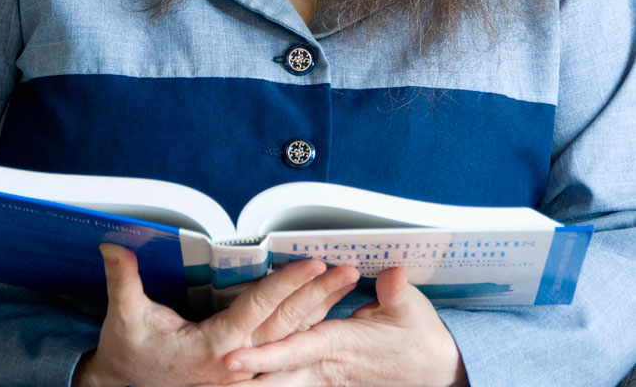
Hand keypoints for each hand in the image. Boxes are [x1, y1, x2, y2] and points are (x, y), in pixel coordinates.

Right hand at [72, 244, 358, 386]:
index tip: (312, 263)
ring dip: (321, 311)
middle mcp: (237, 363)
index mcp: (214, 347)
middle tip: (347, 269)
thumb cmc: (131, 356)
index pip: (258, 308)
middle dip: (320, 295)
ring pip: (293, 339)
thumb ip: (124, 280)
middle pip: (287, 324)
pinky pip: (287, 353)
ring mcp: (246, 374)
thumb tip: (114, 246)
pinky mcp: (249, 377)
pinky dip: (309, 333)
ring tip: (347, 287)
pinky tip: (329, 316)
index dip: (287, 283)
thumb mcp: (126, 319)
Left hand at [223, 268, 468, 386]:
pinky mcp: (329, 383)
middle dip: (246, 381)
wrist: (435, 374)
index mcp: (341, 344)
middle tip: (213, 377)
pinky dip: (273, 385)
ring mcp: (328, 379)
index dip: (263, 357)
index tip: (230, 360)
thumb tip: (392, 274)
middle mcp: (328, 366)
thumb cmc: (420, 338)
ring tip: (220, 386)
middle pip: (278, 377)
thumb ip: (396, 291)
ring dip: (256, 385)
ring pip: (284, 386)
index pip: (295, 350)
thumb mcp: (412, 310)